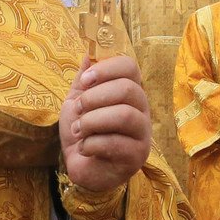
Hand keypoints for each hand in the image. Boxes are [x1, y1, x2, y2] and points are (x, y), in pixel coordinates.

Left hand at [60, 55, 151, 191]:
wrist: (81, 166)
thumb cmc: (83, 132)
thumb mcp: (77, 100)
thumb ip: (85, 79)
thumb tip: (89, 52)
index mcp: (129, 92)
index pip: (130, 67)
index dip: (106, 69)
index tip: (85, 80)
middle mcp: (141, 110)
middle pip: (128, 90)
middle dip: (94, 98)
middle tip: (78, 110)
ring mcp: (142, 134)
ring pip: (124, 115)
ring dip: (92, 121)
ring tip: (78, 130)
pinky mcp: (136, 157)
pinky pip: (115, 143)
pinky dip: (91, 143)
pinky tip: (83, 148)